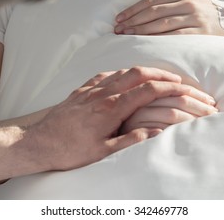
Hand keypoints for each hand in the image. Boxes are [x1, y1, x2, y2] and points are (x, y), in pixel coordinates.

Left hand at [0, 66, 209, 182]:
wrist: (39, 142)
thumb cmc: (70, 150)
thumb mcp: (102, 152)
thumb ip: (130, 140)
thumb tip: (155, 131)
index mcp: (111, 109)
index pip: (147, 91)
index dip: (169, 87)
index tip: (184, 87)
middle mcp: (102, 94)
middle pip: (138, 74)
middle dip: (160, 73)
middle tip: (176, 78)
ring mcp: (91, 89)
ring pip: (123, 72)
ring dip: (143, 71)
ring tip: (156, 76)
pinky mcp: (81, 90)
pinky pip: (106, 75)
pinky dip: (121, 73)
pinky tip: (125, 77)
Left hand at [115, 0, 223, 35]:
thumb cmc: (208, 13)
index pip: (151, 1)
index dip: (133, 10)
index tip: (119, 18)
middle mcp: (187, 4)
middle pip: (153, 11)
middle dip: (133, 20)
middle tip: (118, 29)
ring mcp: (194, 19)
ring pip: (161, 23)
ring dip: (141, 29)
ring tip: (126, 35)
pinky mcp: (200, 33)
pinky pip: (174, 36)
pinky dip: (158, 38)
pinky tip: (145, 42)